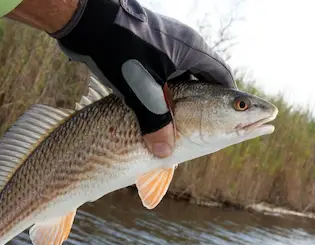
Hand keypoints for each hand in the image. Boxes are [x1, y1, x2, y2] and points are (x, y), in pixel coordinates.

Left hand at [50, 0, 235, 157]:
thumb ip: (155, 122)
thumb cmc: (119, 51)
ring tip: (172, 126)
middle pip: (201, 81)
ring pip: (178, 80)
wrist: (87, 22)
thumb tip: (164, 152)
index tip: (226, 125)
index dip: (227, 103)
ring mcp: (163, 46)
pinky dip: (160, 93)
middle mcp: (182, 46)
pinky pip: (161, 75)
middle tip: (198, 132)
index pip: (222, 78)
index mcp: (192, 50)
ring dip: (176, 102)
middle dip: (200, 108)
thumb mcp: (141, 90)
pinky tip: (148, 109)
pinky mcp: (144, 49)